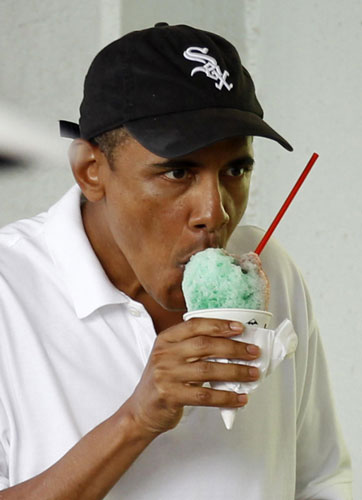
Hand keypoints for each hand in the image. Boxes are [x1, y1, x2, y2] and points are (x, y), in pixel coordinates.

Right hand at [125, 318, 259, 435]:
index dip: (219, 325)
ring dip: (236, 372)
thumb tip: (232, 345)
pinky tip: (240, 398)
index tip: (239, 328)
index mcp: (166, 339)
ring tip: (253, 373)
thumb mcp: (171, 357)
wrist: (141, 410)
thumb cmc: (164, 381)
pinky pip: (205, 395)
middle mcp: (165, 354)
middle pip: (205, 345)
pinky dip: (226, 397)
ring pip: (208, 370)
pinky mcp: (171, 396)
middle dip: (234, 348)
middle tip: (253, 352)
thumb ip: (192, 348)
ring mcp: (166, 375)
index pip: (195, 325)